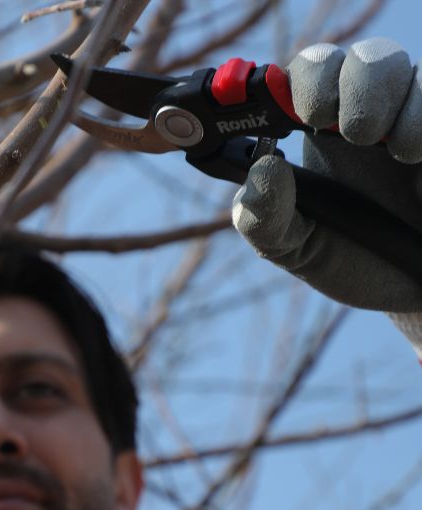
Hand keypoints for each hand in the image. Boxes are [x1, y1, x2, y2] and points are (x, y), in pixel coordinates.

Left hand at [233, 38, 421, 314]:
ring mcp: (404, 118)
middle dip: (348, 83)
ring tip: (393, 151)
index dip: (302, 82)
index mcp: (313, 137)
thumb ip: (263, 218)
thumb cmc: (348, 260)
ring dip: (389, 100)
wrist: (412, 290)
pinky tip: (415, 155)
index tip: (303, 112)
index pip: (302, 79)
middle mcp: (358, 116)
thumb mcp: (294, 249)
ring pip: (394, 64)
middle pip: (351, 58)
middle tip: (352, 130)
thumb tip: (262, 169)